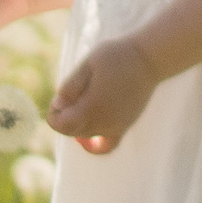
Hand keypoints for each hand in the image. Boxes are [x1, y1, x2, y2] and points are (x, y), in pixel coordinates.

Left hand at [46, 37, 159, 153]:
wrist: (148, 59)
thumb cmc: (116, 56)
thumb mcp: (87, 64)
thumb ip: (70, 86)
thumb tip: (57, 105)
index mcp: (92, 106)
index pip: (61, 125)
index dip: (53, 115)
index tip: (58, 98)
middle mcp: (105, 122)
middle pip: (71, 131)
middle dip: (63, 118)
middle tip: (70, 96)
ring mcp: (117, 126)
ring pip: (86, 136)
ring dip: (76, 125)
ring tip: (81, 102)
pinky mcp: (125, 126)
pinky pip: (106, 146)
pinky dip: (94, 144)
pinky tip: (88, 136)